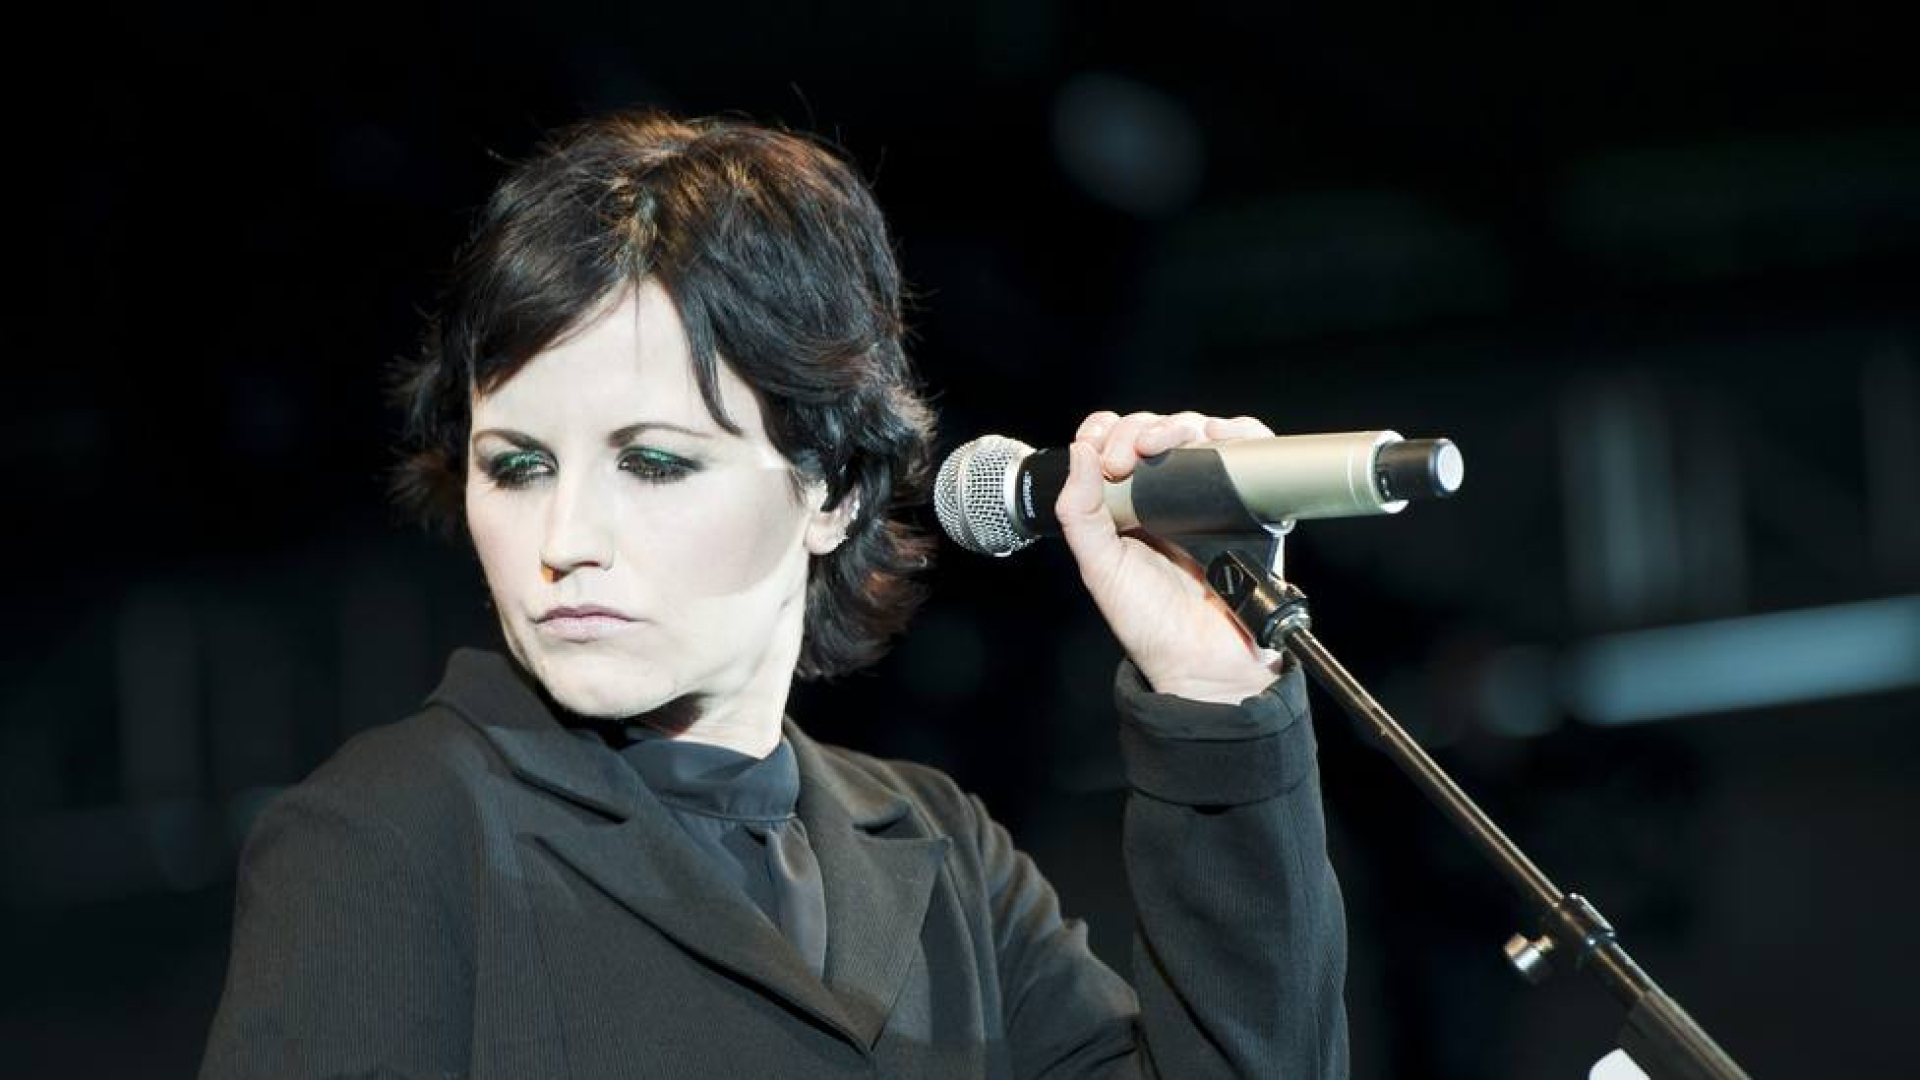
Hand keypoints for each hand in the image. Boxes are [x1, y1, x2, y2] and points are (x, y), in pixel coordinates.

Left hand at [1056, 410, 1283, 703]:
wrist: (1205, 660)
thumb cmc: (1151, 622)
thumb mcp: (1100, 567)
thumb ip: (1079, 514)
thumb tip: (1078, 451)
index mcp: (1128, 504)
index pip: (1116, 442)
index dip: (1108, 431)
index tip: (1102, 450)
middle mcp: (1168, 495)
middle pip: (1158, 429)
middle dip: (1141, 430)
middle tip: (1128, 459)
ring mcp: (1211, 496)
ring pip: (1201, 432)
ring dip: (1185, 424)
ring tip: (1168, 443)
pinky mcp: (1250, 503)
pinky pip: (1251, 452)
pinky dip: (1240, 433)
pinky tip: (1219, 437)